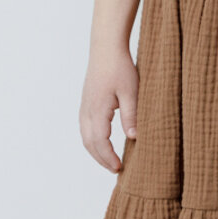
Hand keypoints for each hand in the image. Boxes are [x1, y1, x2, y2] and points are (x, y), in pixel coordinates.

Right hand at [79, 47, 138, 171]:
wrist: (106, 48)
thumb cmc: (120, 67)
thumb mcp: (131, 92)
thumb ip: (131, 115)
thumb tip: (133, 137)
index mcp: (97, 110)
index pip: (99, 141)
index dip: (108, 157)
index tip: (119, 168)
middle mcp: (87, 110)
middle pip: (89, 143)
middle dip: (101, 159)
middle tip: (116, 170)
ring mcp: (84, 106)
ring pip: (85, 136)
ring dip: (96, 151)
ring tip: (110, 161)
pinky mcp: (86, 103)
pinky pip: (85, 128)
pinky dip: (93, 141)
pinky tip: (103, 143)